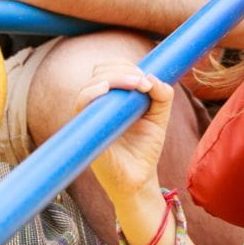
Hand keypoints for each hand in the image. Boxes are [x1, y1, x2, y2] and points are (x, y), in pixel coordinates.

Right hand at [79, 61, 171, 202]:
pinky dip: (93, 91)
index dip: (125, 65)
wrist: (139, 179)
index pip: (109, 68)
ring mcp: (90, 116)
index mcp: (112, 98)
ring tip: (138, 85)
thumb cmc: (145, 148)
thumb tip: (152, 76)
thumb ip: (162, 95)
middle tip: (143, 83)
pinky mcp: (86, 129)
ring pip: (92, 83)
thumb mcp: (159, 117)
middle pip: (99, 71)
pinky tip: (108, 90)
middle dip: (123, 69)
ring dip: (115, 77)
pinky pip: (82, 103)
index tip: (145, 78)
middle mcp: (98, 104)